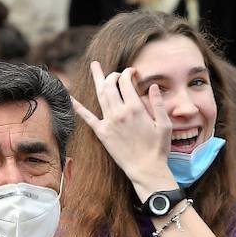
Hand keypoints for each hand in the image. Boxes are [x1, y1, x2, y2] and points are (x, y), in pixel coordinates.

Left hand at [70, 63, 175, 199]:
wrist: (146, 170)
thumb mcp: (164, 125)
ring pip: (100, 95)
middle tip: (117, 73)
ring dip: (97, 79)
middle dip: (113, 74)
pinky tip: (71, 97)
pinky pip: (87, 117)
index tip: (132, 72)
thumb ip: (158, 104)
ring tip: (95, 66)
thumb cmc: (158, 149)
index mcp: (135, 109)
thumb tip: (153, 86)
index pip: (126, 82)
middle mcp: (119, 113)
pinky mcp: (102, 133)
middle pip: (111, 85)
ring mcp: (108, 122)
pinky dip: (78, 106)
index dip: (129, 73)